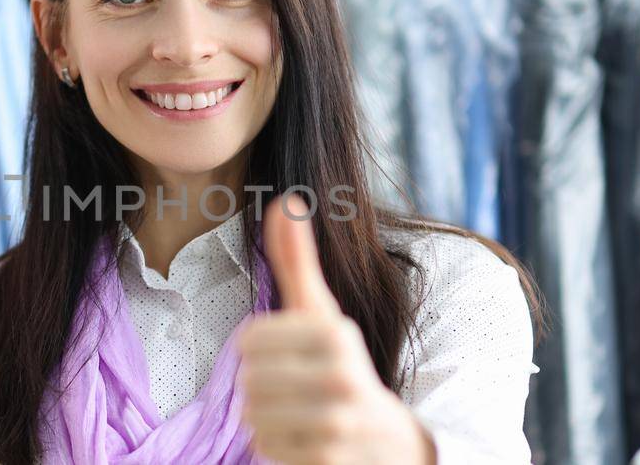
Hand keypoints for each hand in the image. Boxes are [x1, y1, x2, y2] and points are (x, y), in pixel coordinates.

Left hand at [236, 196, 434, 464]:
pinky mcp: (328, 459)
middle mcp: (342, 376)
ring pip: (253, 417)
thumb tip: (284, 200)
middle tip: (293, 390)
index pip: (249, 341)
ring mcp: (337, 422)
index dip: (257, 351)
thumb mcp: (323, 313)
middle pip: (249, 380)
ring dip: (266, 419)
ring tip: (298, 414)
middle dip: (262, 388)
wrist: (391, 443)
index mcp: (337, 333)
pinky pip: (266, 449)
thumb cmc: (343, 368)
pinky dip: (275, 447)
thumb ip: (298, 261)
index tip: (287, 356)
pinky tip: (303, 441)